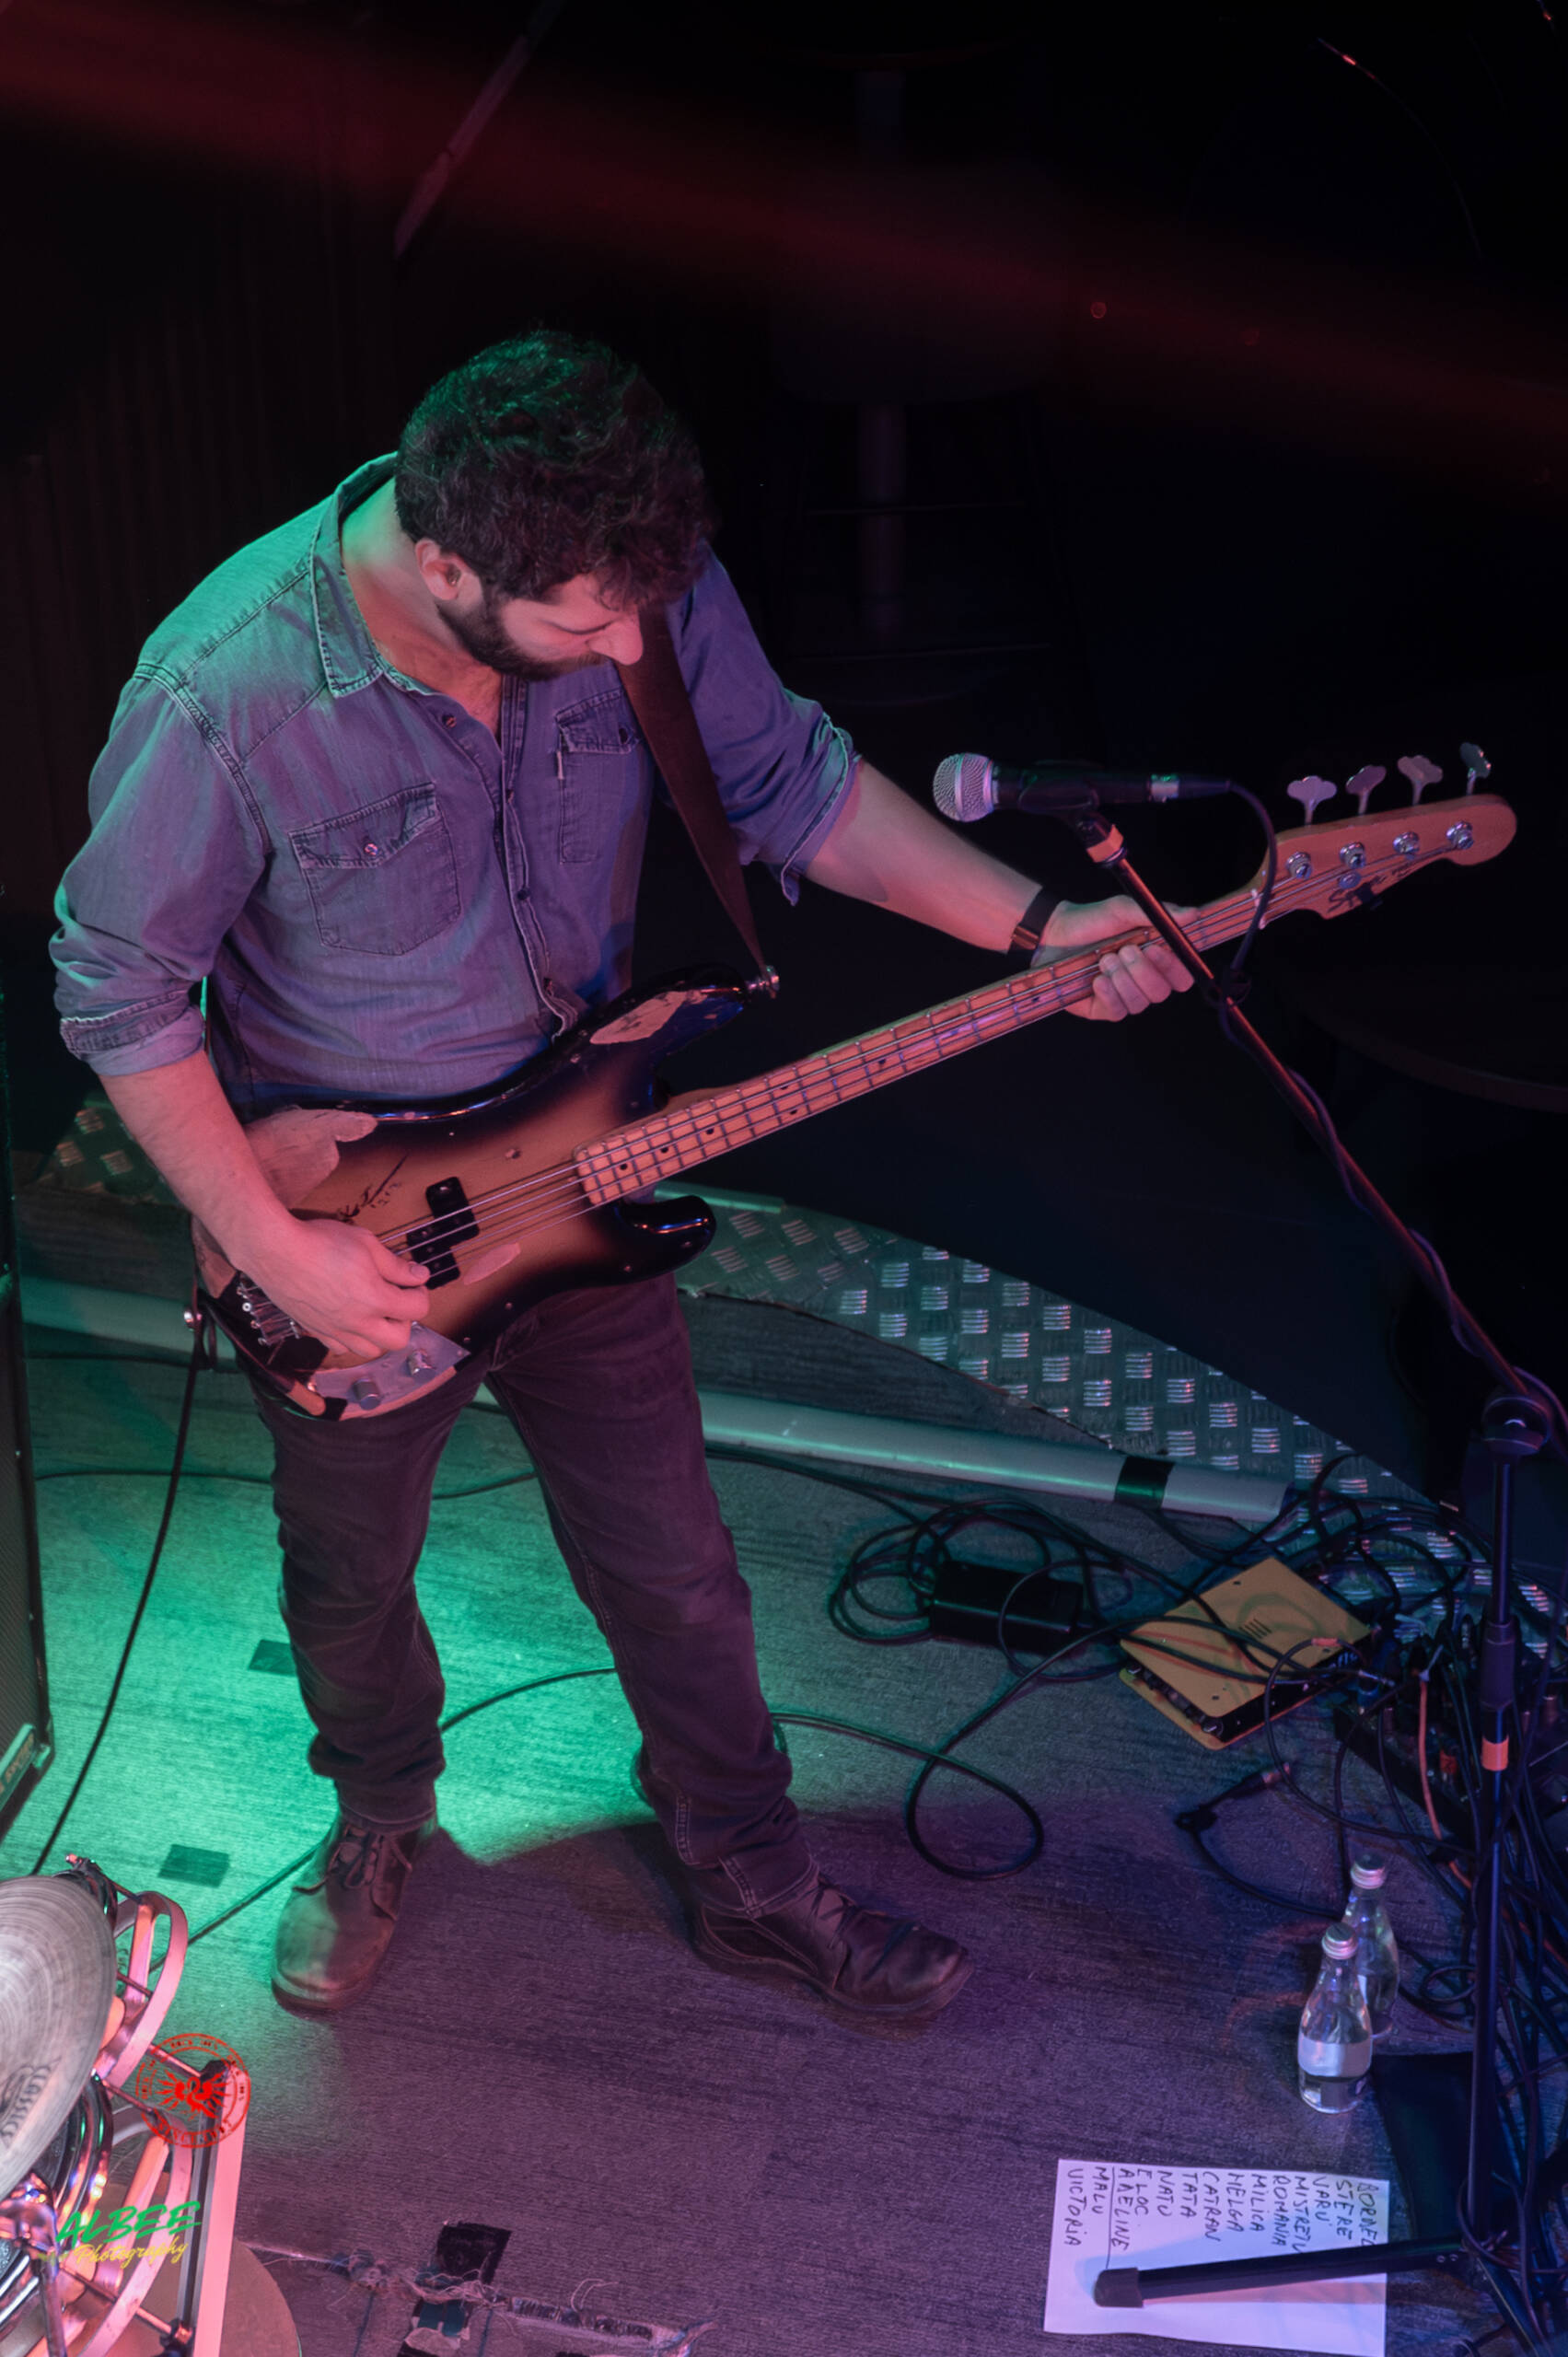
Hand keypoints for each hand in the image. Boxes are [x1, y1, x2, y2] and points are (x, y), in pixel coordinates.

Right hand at [247, 1216, 429, 1359]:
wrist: (275, 1251)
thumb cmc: (319, 1242)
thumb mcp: (366, 1244)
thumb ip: (396, 1265)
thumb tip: (419, 1275)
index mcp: (375, 1300)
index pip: (418, 1309)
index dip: (421, 1292)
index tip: (414, 1280)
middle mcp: (357, 1322)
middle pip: (399, 1340)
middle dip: (405, 1320)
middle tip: (396, 1299)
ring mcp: (334, 1330)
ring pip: (369, 1351)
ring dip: (379, 1334)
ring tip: (373, 1310)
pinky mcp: (315, 1330)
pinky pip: (340, 1348)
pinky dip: (351, 1338)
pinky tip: (349, 1317)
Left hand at [1036, 896, 1196, 1020]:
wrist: (1056, 932)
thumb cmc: (1093, 921)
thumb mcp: (1123, 910)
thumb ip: (1157, 913)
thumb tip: (1191, 914)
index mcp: (1156, 960)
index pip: (1182, 976)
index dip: (1173, 968)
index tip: (1154, 948)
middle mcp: (1144, 982)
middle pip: (1162, 992)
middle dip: (1142, 972)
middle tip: (1123, 951)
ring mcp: (1124, 996)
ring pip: (1139, 1003)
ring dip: (1123, 980)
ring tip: (1104, 960)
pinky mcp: (1103, 1009)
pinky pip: (1118, 1012)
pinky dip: (1110, 995)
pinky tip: (1097, 980)